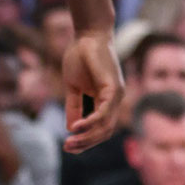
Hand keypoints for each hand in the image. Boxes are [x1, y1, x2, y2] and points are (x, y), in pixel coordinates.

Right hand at [60, 29, 124, 153]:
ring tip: (70, 142)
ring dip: (88, 137)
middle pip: (105, 132)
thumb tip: (71, 128)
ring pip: (106, 125)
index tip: (68, 146)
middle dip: (86, 143)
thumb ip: (74, 107)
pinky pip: (104, 111)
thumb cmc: (80, 58)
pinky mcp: (113, 87)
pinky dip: (91, 122)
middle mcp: (115, 100)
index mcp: (106, 101)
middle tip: (67, 148)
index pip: (101, 128)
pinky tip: (76, 128)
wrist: (87, 36)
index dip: (86, 140)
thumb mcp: (74, 88)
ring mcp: (117, 94)